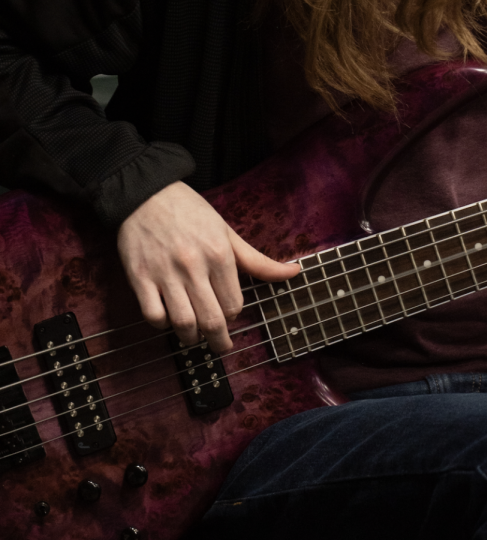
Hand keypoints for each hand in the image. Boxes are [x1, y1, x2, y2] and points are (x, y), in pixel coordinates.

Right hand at [117, 180, 299, 352]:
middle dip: (219, 341)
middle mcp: (193, 266)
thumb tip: (294, 273)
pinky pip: (153, 316)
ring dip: (191, 337)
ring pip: (183, 323)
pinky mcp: (139, 278)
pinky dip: (162, 325)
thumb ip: (258, 261)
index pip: (233, 304)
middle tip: (220, 345)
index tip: (229, 314)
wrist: (146, 193)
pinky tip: (168, 318)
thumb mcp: (227, 232)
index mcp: (219, 254)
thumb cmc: (190, 212)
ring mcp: (164, 274)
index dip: (233, 314)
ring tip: (194, 336)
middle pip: (211, 320)